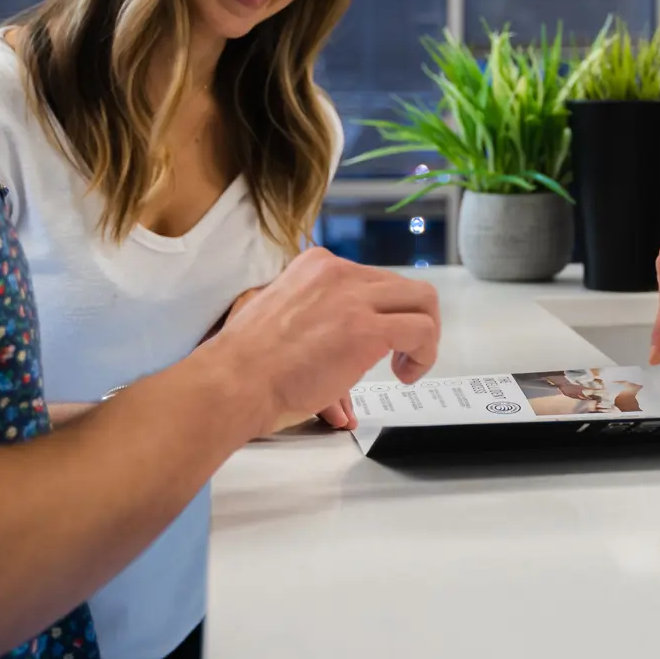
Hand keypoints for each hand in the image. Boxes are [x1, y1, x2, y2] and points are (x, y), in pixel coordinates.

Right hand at [205, 247, 438, 435]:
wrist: (234, 381)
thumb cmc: (246, 365)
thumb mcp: (281, 323)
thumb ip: (317, 338)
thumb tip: (339, 392)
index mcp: (316, 266)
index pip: (372, 280)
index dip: (381, 314)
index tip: (378, 340)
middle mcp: (338, 272)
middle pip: (402, 287)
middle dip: (408, 321)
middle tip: (401, 354)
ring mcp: (354, 298)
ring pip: (423, 301)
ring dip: (424, 336)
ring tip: (407, 367)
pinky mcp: (367, 329)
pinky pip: (422, 330)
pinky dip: (425, 353)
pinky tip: (405, 375)